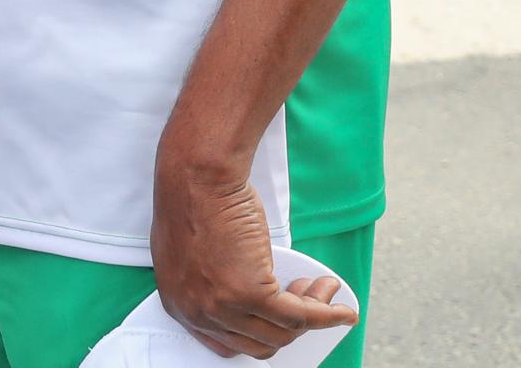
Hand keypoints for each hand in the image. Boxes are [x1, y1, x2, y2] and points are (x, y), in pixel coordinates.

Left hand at [150, 161, 355, 357]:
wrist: (198, 175)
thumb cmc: (195, 199)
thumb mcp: (193, 254)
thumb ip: (213, 283)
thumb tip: (256, 300)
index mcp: (179, 306)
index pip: (229, 344)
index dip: (262, 333)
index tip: (282, 321)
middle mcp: (198, 314)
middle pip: (259, 343)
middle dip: (289, 325)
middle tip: (304, 296)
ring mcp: (223, 307)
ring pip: (282, 332)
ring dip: (312, 316)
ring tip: (322, 290)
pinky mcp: (250, 293)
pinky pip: (299, 315)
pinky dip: (326, 314)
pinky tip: (341, 310)